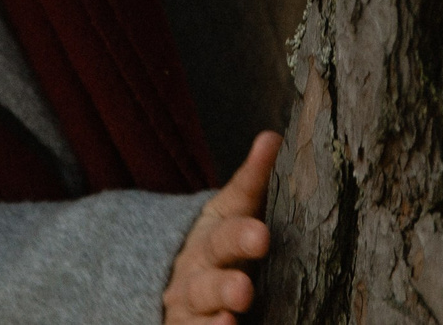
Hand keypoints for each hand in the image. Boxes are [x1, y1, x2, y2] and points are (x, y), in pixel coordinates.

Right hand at [163, 131, 278, 324]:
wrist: (168, 276)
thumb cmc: (218, 241)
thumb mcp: (230, 209)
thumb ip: (252, 180)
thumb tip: (274, 136)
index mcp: (214, 236)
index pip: (228, 230)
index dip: (242, 233)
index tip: (262, 236)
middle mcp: (197, 271)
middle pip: (210, 279)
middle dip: (226, 284)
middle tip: (244, 290)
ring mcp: (188, 305)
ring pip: (198, 310)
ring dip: (213, 319)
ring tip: (229, 320)